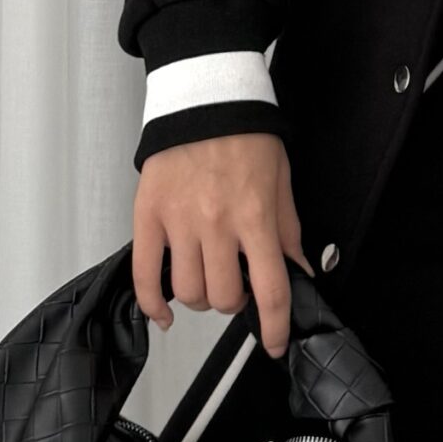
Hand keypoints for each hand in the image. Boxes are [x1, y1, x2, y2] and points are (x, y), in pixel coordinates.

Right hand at [132, 133, 314, 361]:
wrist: (204, 99)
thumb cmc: (246, 136)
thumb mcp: (281, 181)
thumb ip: (288, 231)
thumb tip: (297, 272)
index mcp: (256, 216)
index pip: (270, 289)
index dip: (276, 326)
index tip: (277, 342)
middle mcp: (217, 224)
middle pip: (224, 297)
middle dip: (234, 301)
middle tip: (236, 285)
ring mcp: (179, 222)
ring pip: (188, 291)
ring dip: (200, 296)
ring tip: (206, 277)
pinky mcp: (148, 216)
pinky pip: (145, 275)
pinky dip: (153, 304)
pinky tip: (164, 313)